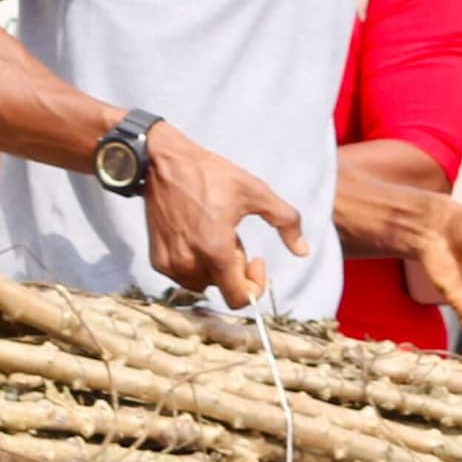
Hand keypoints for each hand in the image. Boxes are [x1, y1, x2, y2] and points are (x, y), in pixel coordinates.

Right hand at [138, 123, 305, 309]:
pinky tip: (197, 237)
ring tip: (214, 234)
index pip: (238, 298)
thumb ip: (285, 221)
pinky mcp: (157, 259)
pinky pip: (184, 276)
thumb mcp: (255, 191)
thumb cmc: (209, 174)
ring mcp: (171, 263)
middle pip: (224, 288)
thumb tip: (303, 250)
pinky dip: (195, 263)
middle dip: (235, 268)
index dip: (255, 285)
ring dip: (216, 268)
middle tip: (233, 236)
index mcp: (216, 250)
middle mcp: (190, 263)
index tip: (256, 260)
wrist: (164, 163)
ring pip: (204, 284)